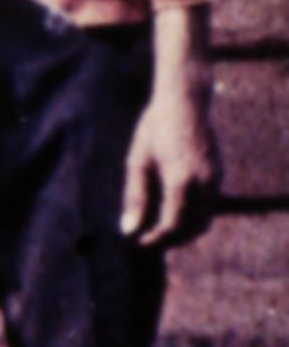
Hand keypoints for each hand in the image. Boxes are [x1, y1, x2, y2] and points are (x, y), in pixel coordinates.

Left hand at [119, 60, 218, 249]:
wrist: (185, 103)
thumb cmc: (155, 129)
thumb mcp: (138, 162)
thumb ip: (135, 198)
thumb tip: (128, 230)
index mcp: (182, 180)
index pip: (173, 225)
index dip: (157, 240)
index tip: (138, 243)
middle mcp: (204, 183)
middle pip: (192, 228)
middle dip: (171, 240)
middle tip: (147, 240)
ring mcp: (215, 180)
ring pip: (204, 220)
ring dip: (183, 231)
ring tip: (158, 231)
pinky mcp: (218, 175)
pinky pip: (209, 207)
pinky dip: (193, 217)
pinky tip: (172, 212)